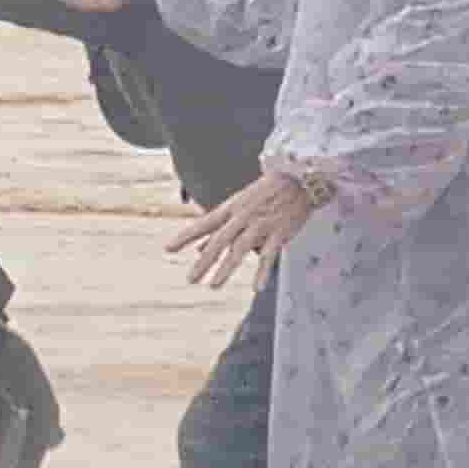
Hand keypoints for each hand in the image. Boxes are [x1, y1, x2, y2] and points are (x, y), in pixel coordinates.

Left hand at [165, 171, 320, 288]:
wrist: (300, 179)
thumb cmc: (265, 194)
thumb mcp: (239, 206)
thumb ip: (219, 229)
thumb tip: (198, 249)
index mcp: (230, 209)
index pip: (203, 224)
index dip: (185, 236)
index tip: (168, 249)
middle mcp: (242, 217)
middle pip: (218, 241)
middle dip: (204, 261)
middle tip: (190, 279)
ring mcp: (260, 224)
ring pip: (239, 249)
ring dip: (226, 268)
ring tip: (213, 285)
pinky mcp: (279, 232)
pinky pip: (269, 256)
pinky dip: (262, 272)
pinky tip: (256, 288)